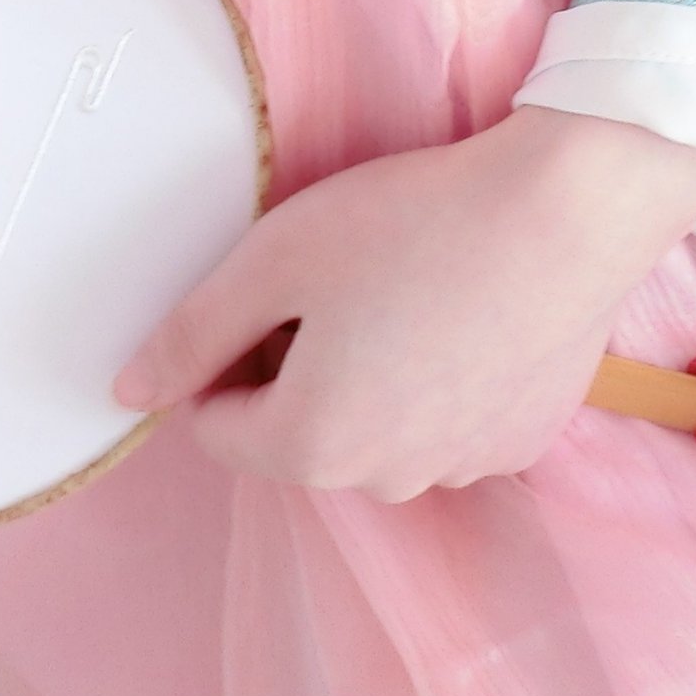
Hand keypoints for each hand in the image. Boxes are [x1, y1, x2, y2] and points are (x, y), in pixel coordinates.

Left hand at [111, 105, 695, 500]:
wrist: (569, 212)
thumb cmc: (414, 224)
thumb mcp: (273, 259)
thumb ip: (188, 335)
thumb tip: (126, 393)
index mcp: (312, 446)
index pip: (217, 426)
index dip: (228, 350)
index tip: (275, 287)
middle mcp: (386, 482)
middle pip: (300, 432)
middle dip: (299, 367)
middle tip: (344, 279)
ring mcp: (463, 468)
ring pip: (376, 429)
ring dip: (372, 375)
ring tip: (411, 288)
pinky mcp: (521, 441)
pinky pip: (446, 420)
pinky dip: (440, 377)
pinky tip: (466, 309)